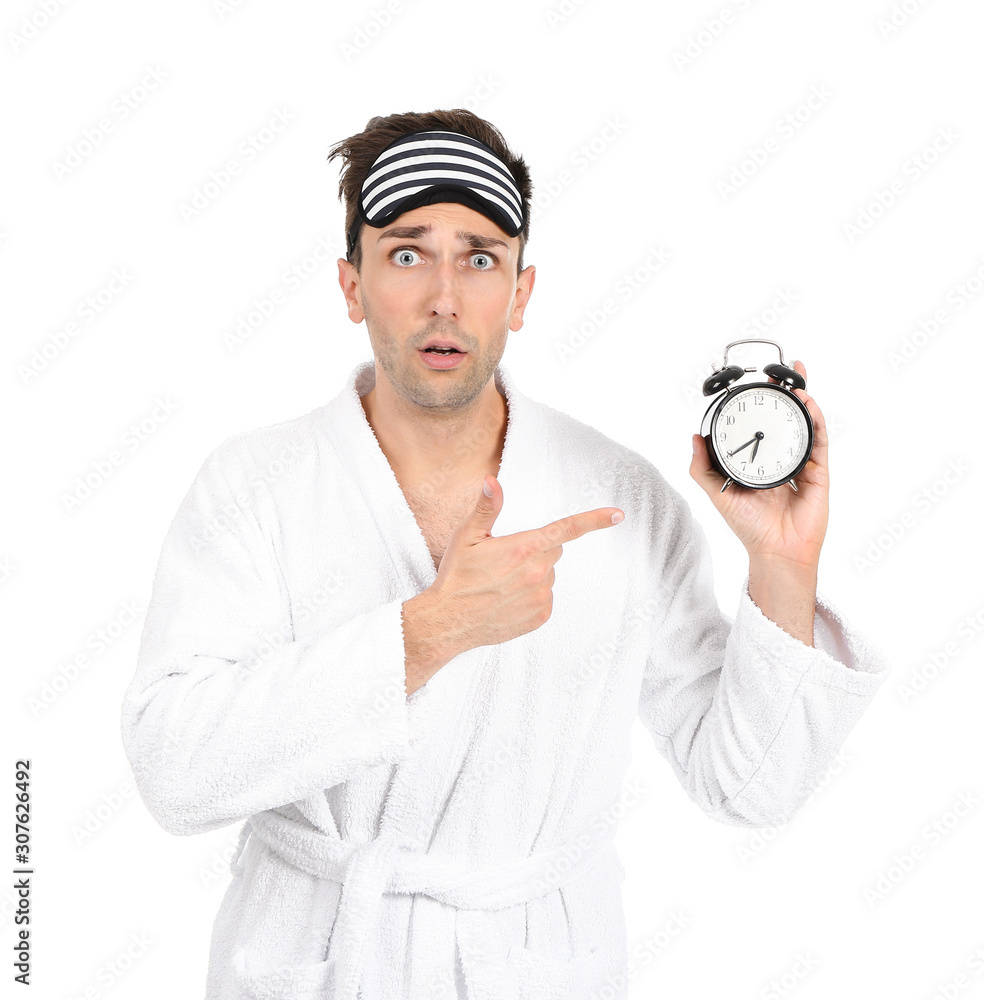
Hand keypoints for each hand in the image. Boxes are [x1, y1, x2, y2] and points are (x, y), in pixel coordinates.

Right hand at [426, 476, 624, 655]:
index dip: (595, 520)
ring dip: (532, 574)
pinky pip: (545, 597)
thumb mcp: (467, 536)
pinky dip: (531, 596)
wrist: (449, 621)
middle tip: (505, 559)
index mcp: (523, 547)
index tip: (618, 514)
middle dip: (535, 550)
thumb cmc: (457, 576)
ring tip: (502, 583)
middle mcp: (537, 572)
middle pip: (553, 551)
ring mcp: (541, 596)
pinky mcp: (540, 616)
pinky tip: (507, 599)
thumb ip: (486, 508)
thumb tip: (493, 480)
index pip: (567, 528)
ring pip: (548, 575)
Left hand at [689, 360, 828, 567]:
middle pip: (784, 420)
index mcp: (758, 462)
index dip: (758, 405)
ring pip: (804, 426)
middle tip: (781, 371)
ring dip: (803, 401)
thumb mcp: (718, 492)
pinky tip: (808, 405)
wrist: (776, 551)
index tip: (754, 385)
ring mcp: (801, 464)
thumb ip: (703, 467)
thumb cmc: (748, 527)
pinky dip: (815, 421)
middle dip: (785, 394)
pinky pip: (818, 442)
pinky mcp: (818, 473)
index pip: (759, 426)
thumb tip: (694, 438)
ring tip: (797, 379)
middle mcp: (780, 459)